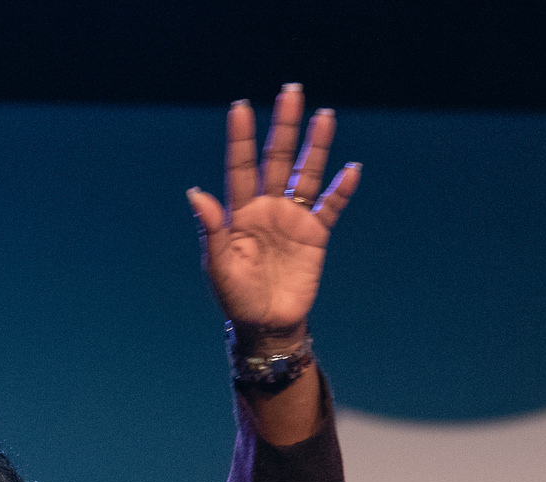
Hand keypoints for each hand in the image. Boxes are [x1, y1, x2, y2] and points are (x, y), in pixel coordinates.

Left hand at [186, 85, 359, 340]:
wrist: (267, 325)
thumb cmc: (236, 299)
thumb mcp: (219, 267)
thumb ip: (212, 230)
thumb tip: (196, 194)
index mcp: (239, 214)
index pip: (239, 167)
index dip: (240, 138)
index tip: (240, 107)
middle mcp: (266, 209)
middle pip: (277, 159)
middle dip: (284, 126)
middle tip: (291, 91)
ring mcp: (292, 219)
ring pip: (306, 174)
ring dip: (316, 147)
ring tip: (324, 116)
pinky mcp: (314, 235)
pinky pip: (330, 207)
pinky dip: (340, 189)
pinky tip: (349, 169)